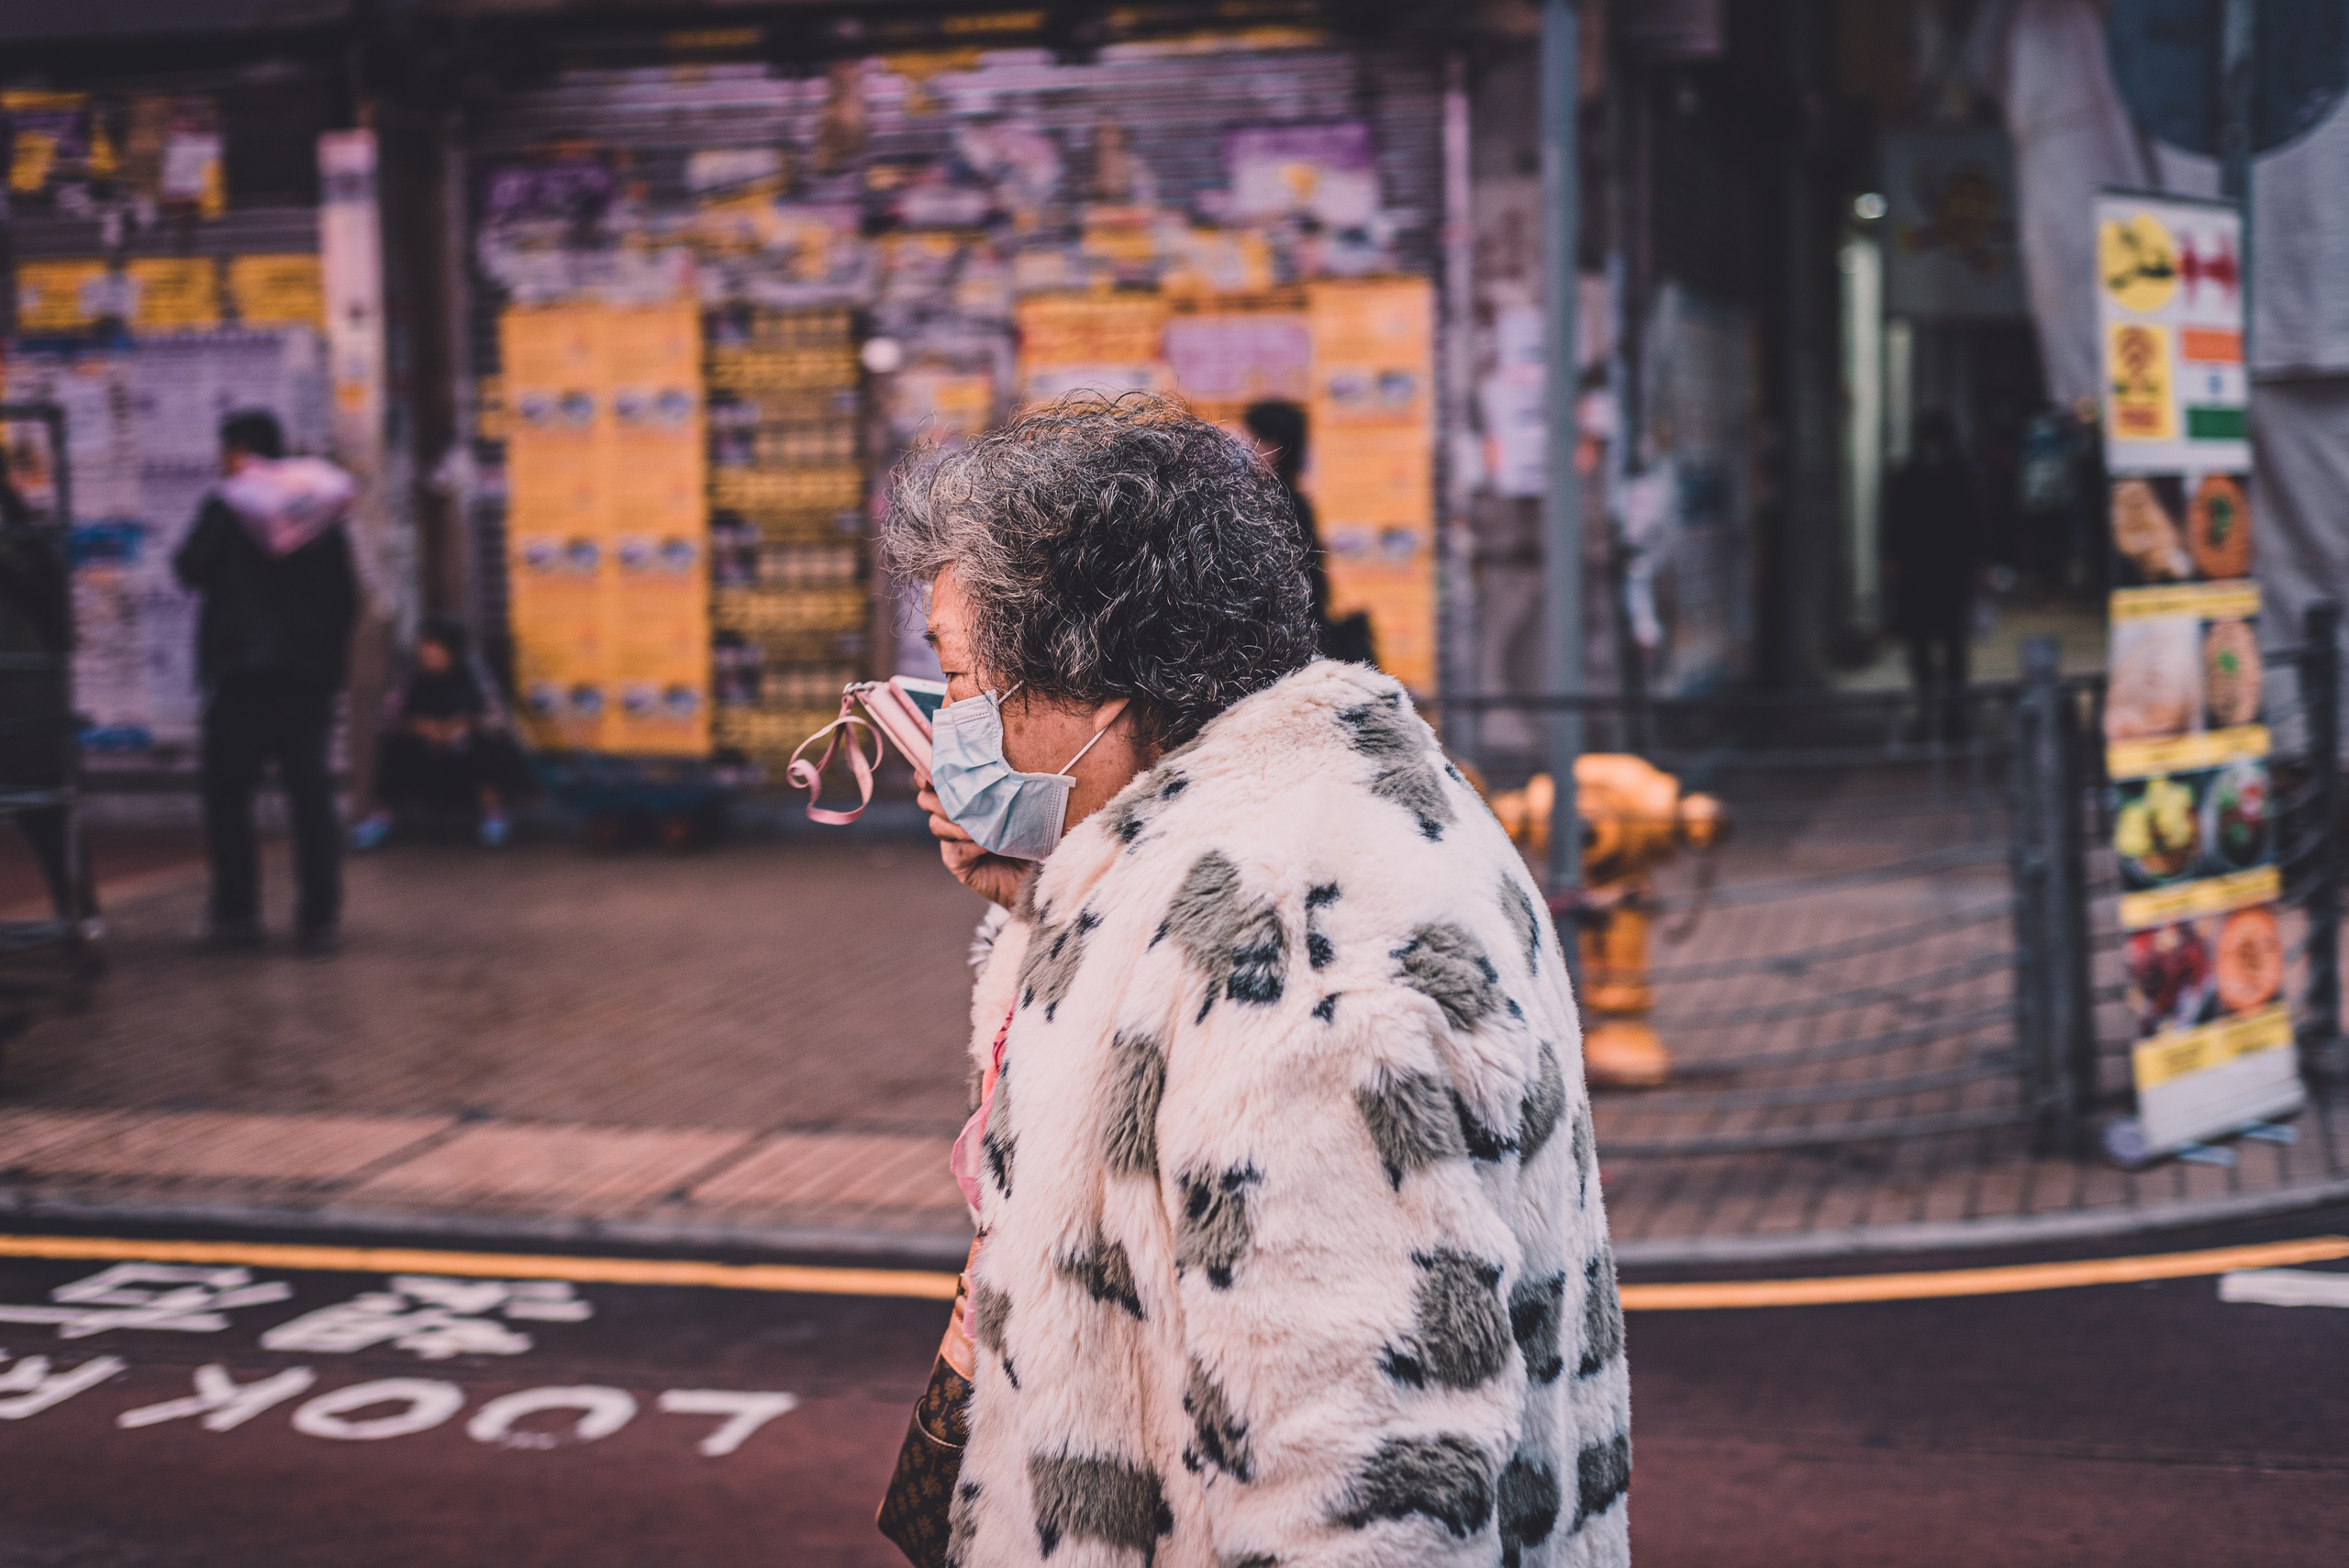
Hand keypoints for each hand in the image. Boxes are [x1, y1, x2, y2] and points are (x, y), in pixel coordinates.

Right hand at [918, 783, 1029, 909]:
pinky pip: (955, 850)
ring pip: (937, 824)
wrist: (1037, 866)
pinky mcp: (956, 862)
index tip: (932, 772)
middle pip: (926, 800)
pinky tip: (989, 845)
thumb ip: (995, 784)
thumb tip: (987, 763)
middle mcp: (951, 816)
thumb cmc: (1029, 827)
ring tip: (982, 826)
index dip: (926, 774)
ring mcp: (951, 840)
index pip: (931, 780)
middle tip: (963, 800)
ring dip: (958, 823)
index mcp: (960, 796)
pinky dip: (971, 845)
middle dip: (941, 798)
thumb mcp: (1013, 800)